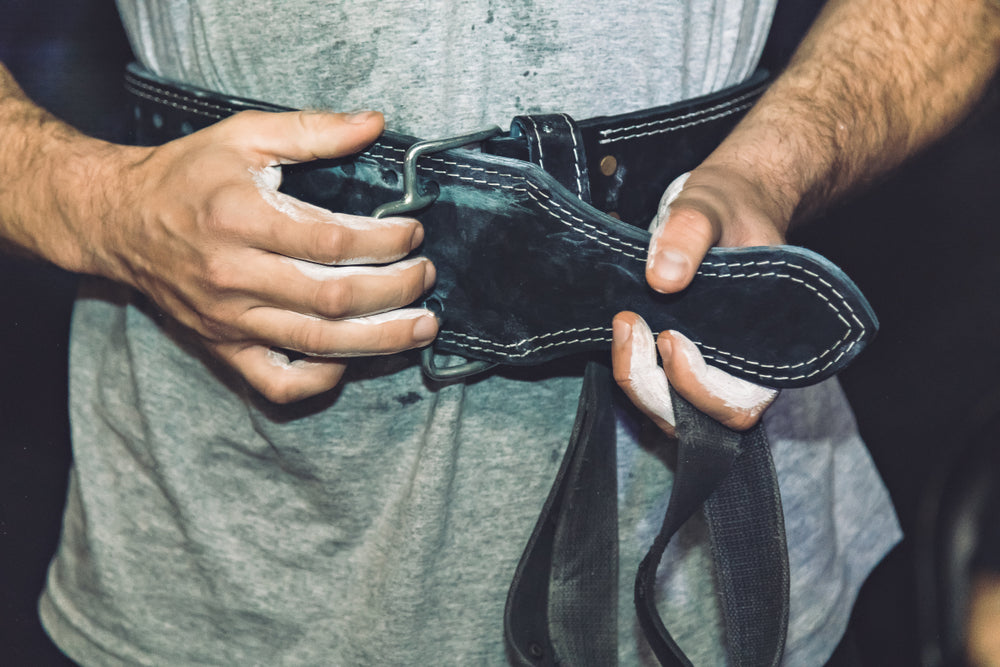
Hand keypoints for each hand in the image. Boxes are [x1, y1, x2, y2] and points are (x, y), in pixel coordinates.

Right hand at [101, 110, 436, 402]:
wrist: (118, 221)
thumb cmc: (186, 176)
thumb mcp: (244, 136)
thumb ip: (312, 130)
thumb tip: (374, 124)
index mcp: (242, 220)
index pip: (332, 241)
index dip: (385, 242)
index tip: (412, 232)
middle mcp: (235, 276)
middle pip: (334, 298)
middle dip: (396, 290)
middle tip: (426, 276)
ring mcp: (229, 320)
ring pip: (319, 342)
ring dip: (382, 339)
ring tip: (423, 326)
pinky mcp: (223, 348)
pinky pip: (278, 382)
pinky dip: (321, 379)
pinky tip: (351, 359)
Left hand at [612, 166, 785, 433]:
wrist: (724, 203)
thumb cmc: (730, 207)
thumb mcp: (711, 205)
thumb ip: (689, 232)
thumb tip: (662, 277)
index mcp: (769, 349)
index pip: (740, 406)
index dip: (699, 387)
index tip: (671, 337)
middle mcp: (738, 370)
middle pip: (693, 419)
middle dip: (652, 384)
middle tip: (631, 325)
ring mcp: (704, 369)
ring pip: (666, 410)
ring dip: (635, 377)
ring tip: (626, 322)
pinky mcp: (672, 361)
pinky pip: (650, 386)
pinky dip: (630, 365)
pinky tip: (624, 327)